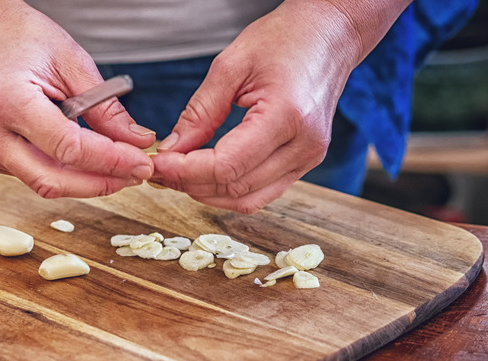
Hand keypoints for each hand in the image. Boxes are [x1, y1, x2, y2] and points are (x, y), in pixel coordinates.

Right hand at [0, 0, 155, 197]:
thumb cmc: (22, 39)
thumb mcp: (72, 62)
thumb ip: (105, 107)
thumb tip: (139, 142)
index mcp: (7, 101)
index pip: (67, 148)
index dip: (110, 162)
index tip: (142, 163)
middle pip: (51, 180)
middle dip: (100, 183)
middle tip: (136, 175)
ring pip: (44, 182)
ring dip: (86, 180)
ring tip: (119, 167)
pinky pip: (33, 175)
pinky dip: (65, 172)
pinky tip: (85, 158)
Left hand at [150, 0, 407, 213]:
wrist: (328, 35)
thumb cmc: (286, 39)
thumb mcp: (231, 65)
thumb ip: (200, 112)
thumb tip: (173, 150)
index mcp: (287, 115)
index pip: (227, 166)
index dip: (187, 171)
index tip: (159, 163)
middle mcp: (304, 145)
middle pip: (236, 188)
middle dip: (191, 184)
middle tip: (160, 170)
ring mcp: (309, 157)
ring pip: (249, 199)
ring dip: (208, 193)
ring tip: (179, 174)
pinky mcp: (306, 162)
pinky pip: (263, 192)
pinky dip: (230, 191)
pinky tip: (206, 176)